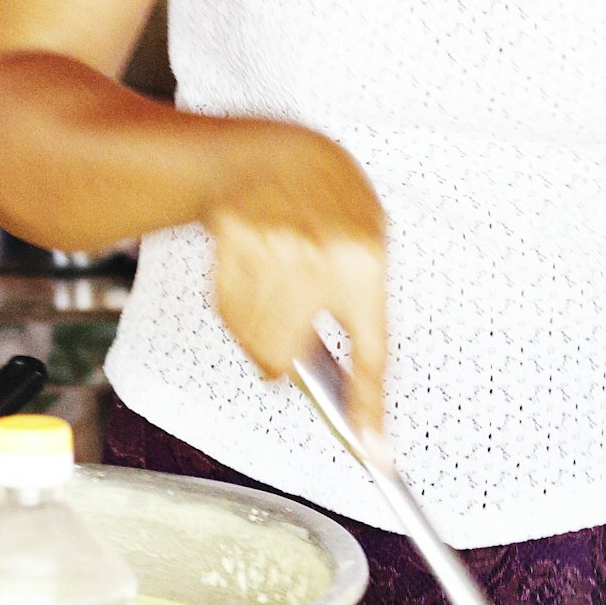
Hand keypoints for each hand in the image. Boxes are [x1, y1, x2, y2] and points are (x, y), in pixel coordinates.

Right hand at [198, 123, 389, 430]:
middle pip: (285, 359)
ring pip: (256, 344)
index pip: (371, 352)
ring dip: (263, 332)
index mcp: (365, 260)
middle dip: (286, 353)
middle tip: (295, 320)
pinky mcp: (229, 255)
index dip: (370, 408)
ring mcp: (268, 259)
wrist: (269, 151)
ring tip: (275, 286)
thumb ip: (358, 302)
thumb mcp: (367, 240)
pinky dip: (240, 311)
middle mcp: (317, 264)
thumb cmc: (327, 191)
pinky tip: (252, 272)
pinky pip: (231, 317)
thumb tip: (348, 381)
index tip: (375, 453)